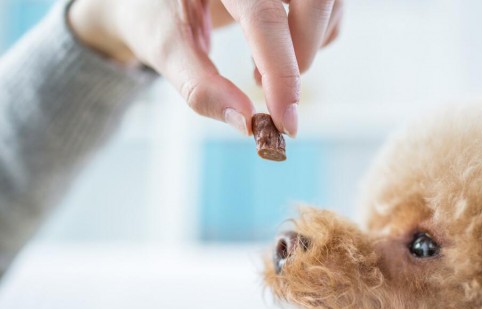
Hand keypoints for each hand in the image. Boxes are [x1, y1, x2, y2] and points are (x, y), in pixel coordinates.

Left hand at [69, 0, 342, 136]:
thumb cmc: (152, 13)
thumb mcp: (164, 47)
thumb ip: (200, 86)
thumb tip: (245, 124)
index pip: (264, 17)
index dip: (281, 72)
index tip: (287, 123)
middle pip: (313, 1)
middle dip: (301, 55)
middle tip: (266, 88)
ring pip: (327, 6)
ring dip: (306, 50)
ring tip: (259, 69)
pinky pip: (329, 11)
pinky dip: (313, 40)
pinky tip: (273, 50)